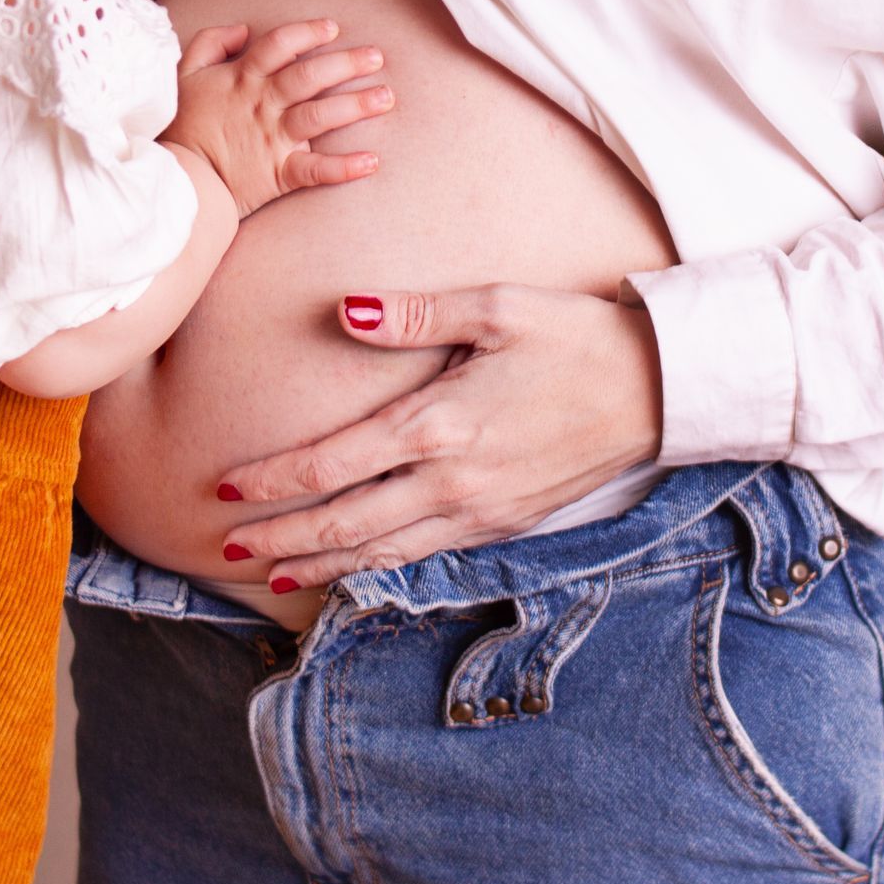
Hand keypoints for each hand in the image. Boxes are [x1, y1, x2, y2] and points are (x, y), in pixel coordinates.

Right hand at [169, 18, 393, 214]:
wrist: (175, 179)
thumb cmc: (178, 126)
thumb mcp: (183, 74)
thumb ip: (210, 43)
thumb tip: (243, 29)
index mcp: (243, 78)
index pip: (280, 45)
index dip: (307, 33)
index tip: (333, 28)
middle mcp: (263, 104)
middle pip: (310, 76)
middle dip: (346, 63)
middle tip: (377, 56)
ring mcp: (273, 139)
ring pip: (320, 116)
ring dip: (356, 106)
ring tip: (386, 98)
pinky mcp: (278, 174)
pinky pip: (316, 170)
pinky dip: (344, 167)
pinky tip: (372, 161)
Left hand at [218, 284, 664, 588]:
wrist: (657, 392)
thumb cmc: (575, 339)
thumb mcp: (498, 308)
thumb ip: (417, 314)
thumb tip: (349, 310)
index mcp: (440, 425)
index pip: (335, 464)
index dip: (275, 480)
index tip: (226, 489)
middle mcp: (453, 481)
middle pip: (345, 524)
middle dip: (281, 540)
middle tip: (225, 549)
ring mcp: (480, 513)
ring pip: (382, 553)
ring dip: (321, 566)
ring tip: (271, 575)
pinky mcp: (504, 526)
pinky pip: (424, 557)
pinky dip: (377, 568)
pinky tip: (352, 569)